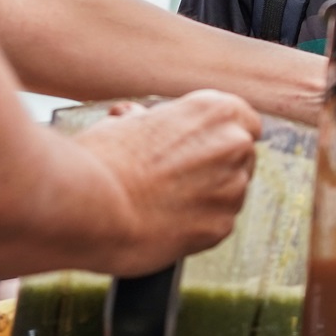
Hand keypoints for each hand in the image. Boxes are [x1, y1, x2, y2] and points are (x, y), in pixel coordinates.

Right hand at [71, 89, 261, 274]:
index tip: (203, 147)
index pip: (245, 121)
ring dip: (209, 197)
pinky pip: (218, 223)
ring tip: (165, 202)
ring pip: (232, 192)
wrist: (90, 208)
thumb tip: (137, 117)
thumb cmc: (100, 162)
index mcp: (217, 110)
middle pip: (241, 157)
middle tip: (177, 178)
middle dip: (217, 168)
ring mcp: (232, 187)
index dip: (221, 136)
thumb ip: (149, 120)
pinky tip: (168, 222)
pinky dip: (199, 225)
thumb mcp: (124, 123)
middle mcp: (234, 144)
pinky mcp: (223, 225)